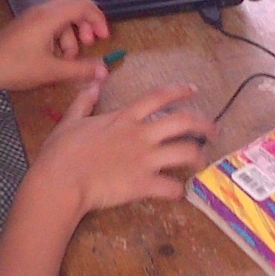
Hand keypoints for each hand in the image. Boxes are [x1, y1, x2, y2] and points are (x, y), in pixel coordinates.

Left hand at [0, 0, 109, 94]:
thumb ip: (80, 69)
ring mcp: (32, 18)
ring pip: (62, 17)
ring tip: (68, 58)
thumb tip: (103, 70)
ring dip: (71, 35)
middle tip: (90, 42)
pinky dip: (59, 36)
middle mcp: (41, 12)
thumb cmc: (14, 67)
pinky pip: (50, 23)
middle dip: (86, 24)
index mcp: (49, 17)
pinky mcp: (26, 26)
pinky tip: (54, 57)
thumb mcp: (51, 71)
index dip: (98, 19)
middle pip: (73, 6)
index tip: (103, 37)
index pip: (82, 5)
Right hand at [30, 82, 214, 216]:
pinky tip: (178, 192)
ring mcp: (145, 159)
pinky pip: (173, 187)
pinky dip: (178, 190)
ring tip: (201, 161)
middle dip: (204, 124)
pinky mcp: (144, 184)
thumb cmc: (62, 151)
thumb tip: (94, 83)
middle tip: (214, 130)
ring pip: (186, 152)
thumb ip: (84, 100)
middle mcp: (141, 134)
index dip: (179, 91)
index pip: (159, 97)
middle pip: (183, 121)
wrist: (61, 181)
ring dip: (198, 156)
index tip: (194, 90)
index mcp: (124, 117)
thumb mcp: (70, 120)